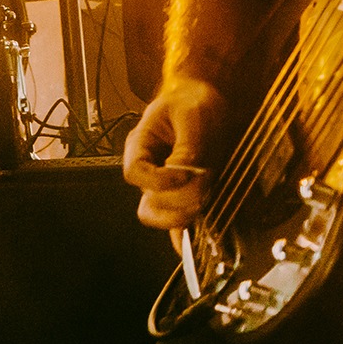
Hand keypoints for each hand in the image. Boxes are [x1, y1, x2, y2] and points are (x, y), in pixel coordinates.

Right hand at [123, 76, 227, 229]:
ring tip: (208, 196)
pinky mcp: (183, 193)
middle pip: (147, 204)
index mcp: (139, 146)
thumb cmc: (194, 102)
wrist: (207, 101)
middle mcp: (148, 170)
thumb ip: (188, 148)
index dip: (159, 180)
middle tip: (203, 188)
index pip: (134, 173)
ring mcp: (164, 185)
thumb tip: (190, 176)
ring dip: (185, 214)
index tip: (187, 173)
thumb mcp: (192, 117)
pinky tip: (192, 242)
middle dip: (176, 202)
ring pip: (160, 216)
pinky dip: (185, 232)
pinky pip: (177, 219)